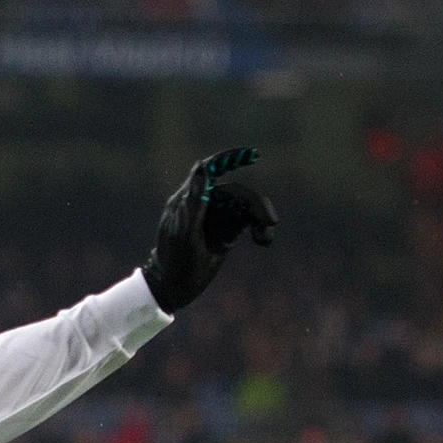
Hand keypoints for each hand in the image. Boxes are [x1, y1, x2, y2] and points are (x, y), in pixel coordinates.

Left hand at [140, 148, 278, 310]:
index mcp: (189, 199)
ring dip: (260, 217)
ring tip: (266, 237)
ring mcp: (217, 217)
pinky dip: (259, 228)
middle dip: (255, 204)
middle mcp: (205, 204)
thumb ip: (195, 201)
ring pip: (245, 206)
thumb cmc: (175, 262)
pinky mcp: (227, 231)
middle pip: (236, 191)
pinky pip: (248, 221)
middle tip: (270, 222)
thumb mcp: (186, 235)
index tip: (253, 155)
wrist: (173, 288)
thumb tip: (202, 168)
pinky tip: (264, 239)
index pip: (210, 169)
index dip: (230, 159)